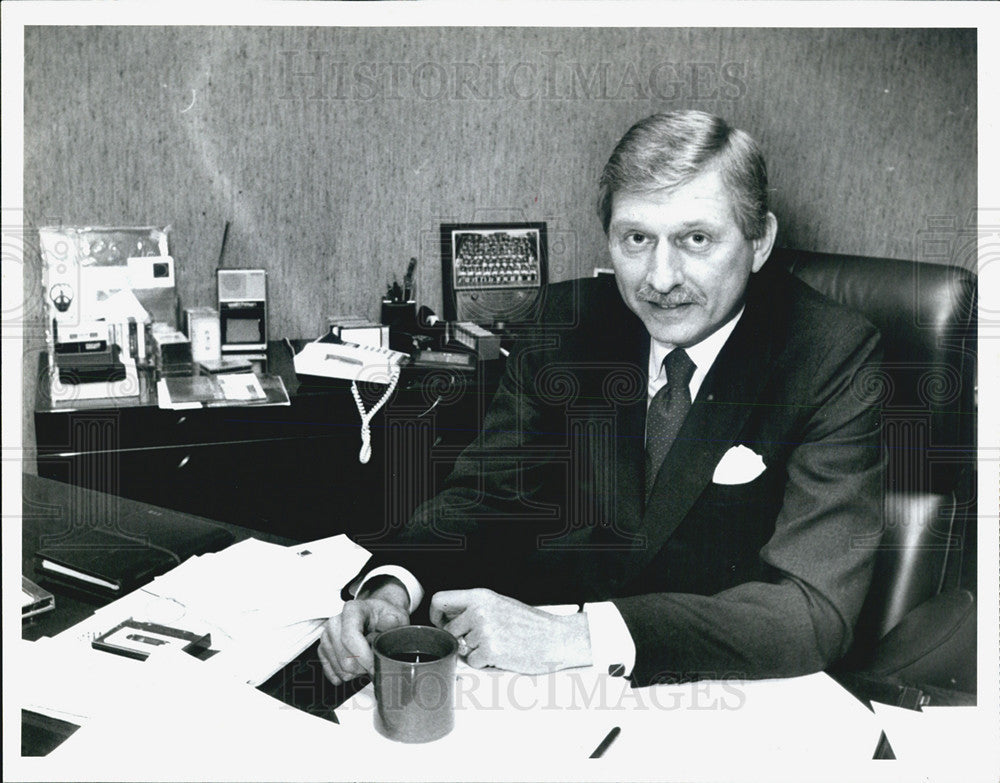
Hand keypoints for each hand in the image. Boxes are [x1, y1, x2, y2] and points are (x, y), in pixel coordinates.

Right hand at [318, 579, 409, 684]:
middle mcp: (335, 622)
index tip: (376, 668)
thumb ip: (394, 622)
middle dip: (364, 667)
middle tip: (376, 660)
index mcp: (352, 610)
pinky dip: (348, 674)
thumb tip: (388, 626)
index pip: (350, 637)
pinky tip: (358, 666)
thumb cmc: (385, 617)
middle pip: (346, 659)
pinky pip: (333, 673)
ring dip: (358, 672)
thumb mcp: (397, 615)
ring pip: (341, 670)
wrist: (376, 616)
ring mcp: (326, 636)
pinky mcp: (323, 650)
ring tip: (368, 658)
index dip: (363, 657)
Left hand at [429, 588, 590, 673]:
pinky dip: (486, 664)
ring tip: (498, 645)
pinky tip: (502, 655)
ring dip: (476, 652)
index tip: (443, 624)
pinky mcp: (491, 650)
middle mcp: (480, 610)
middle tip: (482, 641)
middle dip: (462, 640)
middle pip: (449, 630)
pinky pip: (474, 663)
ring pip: (462, 649)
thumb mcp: (500, 605)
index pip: (440, 600)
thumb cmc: (531, 624)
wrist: (556, 637)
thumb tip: (448, 619)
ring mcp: (485, 630)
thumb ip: (474, 608)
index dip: (436, 616)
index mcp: (481, 596)